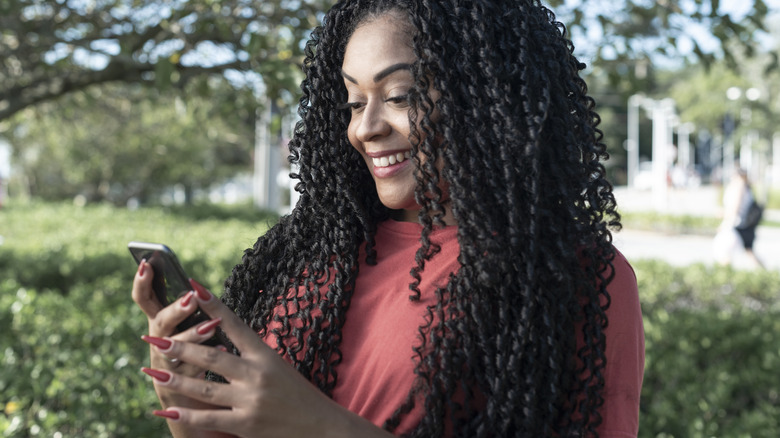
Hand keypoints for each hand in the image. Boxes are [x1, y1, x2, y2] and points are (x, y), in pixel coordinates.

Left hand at [140, 279, 393, 437]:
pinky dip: (186, 415)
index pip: (236, 325)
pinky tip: (167, 410)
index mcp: (266, 356)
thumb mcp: (278, 367)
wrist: (322, 426)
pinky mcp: (246, 425)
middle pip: (212, 357)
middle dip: (181, 347)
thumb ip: (249, 355)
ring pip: (204, 388)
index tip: (192, 288)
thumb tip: (218, 340)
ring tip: (152, 372)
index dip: (213, 306)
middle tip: (155, 338)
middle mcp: (257, 375)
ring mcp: (251, 401)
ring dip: (175, 380)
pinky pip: (209, 420)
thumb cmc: (297, 395)